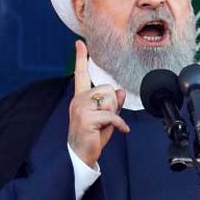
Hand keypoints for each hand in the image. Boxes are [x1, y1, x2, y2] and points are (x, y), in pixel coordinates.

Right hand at [67, 40, 128, 166]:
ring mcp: (80, 108)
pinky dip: (119, 124)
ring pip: (109, 101)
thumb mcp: (106, 118)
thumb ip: (113, 104)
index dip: (81, 58)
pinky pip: (111, 115)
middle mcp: (78, 100)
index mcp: (81, 97)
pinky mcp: (86, 118)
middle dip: (113, 105)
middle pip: (107, 90)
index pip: (81, 74)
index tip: (79, 43)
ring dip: (113, 114)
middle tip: (105, 120)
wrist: (80, 156)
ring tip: (103, 126)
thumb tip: (121, 92)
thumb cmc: (92, 137)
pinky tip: (121, 130)